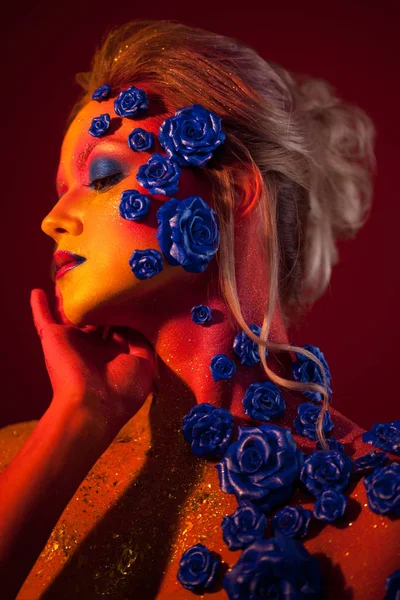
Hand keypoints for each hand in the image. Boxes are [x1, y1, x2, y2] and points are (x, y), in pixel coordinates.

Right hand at [30, 288, 155, 429]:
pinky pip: (43, 318)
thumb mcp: (144, 364)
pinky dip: (39, 306)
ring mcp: (73, 342)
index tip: (130, 291)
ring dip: (69, 297)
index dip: (124, 311)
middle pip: (96, 317)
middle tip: (102, 277)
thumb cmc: (123, 389)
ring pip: (69, 313)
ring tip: (71, 275)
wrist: (92, 406)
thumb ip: (141, 341)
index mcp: (115, 354)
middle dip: (98, 300)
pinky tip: (37, 291)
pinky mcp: (54, 338)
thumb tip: (136, 323)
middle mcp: (94, 347)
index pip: (119, 327)